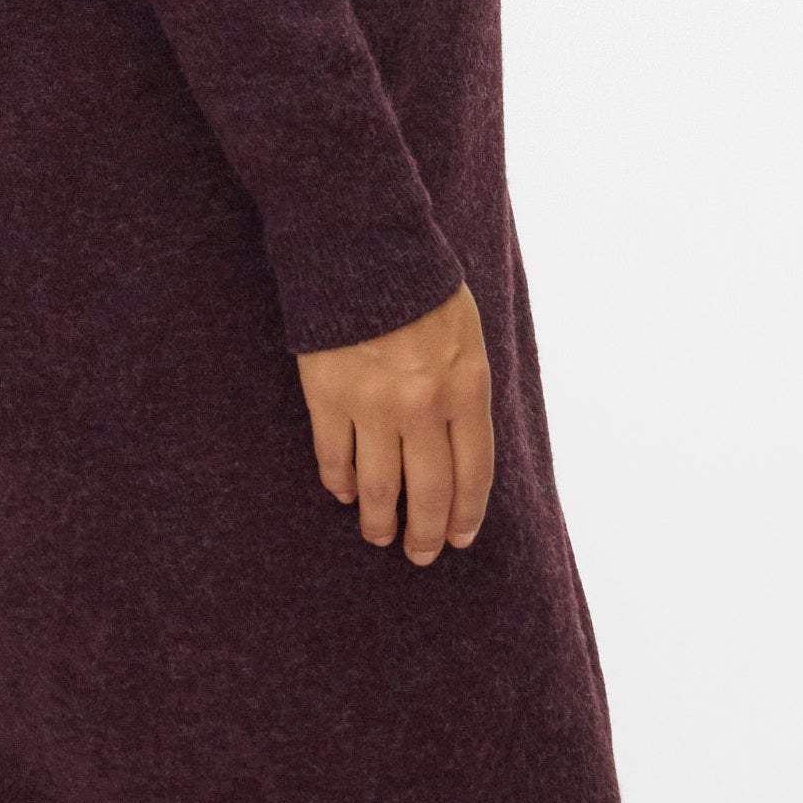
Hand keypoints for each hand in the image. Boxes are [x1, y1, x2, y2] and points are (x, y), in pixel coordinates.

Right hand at [296, 283, 494, 566]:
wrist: (364, 247)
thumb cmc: (422, 287)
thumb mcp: (467, 334)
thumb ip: (466, 388)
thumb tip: (459, 442)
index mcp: (466, 387)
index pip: (473, 472)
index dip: (466, 513)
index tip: (460, 538)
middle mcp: (423, 405)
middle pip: (428, 490)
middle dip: (426, 532)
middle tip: (420, 555)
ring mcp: (373, 404)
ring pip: (379, 485)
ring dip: (381, 519)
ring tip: (380, 536)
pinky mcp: (329, 395)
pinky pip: (335, 457)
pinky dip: (340, 482)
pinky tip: (345, 494)